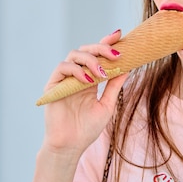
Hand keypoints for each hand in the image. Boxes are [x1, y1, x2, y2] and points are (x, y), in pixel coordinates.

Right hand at [40, 29, 126, 157]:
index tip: (120, 35)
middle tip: (115, 54)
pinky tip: (87, 80)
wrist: (70, 146)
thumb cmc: (88, 128)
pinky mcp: (53, 85)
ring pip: (74, 55)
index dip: (107, 43)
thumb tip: (129, 67)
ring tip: (102, 73)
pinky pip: (62, 68)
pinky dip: (76, 70)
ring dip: (91, 60)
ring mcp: (64, 79)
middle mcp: (77, 75)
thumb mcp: (107, 104)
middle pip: (87, 50)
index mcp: (90, 78)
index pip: (98, 55)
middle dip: (101, 48)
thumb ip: (115, 86)